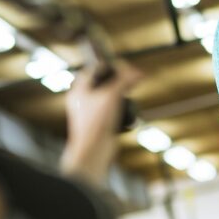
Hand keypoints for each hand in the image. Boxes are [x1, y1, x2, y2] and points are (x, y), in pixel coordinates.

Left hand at [62, 61, 141, 183]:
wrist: (94, 151)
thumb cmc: (97, 123)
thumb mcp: (112, 96)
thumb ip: (124, 81)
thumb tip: (138, 72)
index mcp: (79, 91)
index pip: (92, 70)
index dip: (108, 66)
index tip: (122, 67)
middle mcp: (82, 101)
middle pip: (100, 84)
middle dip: (116, 81)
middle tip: (129, 79)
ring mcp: (90, 114)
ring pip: (106, 98)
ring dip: (119, 95)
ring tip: (129, 94)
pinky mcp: (99, 125)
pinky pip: (110, 112)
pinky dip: (119, 109)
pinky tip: (128, 111)